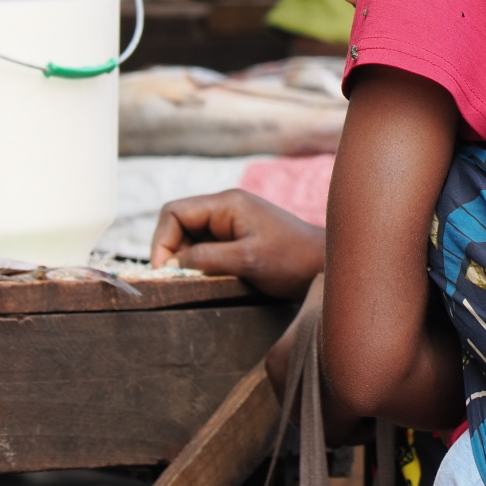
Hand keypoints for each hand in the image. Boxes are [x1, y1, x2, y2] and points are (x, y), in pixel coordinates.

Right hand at [150, 189, 323, 299]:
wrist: (323, 266)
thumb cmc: (292, 260)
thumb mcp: (247, 260)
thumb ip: (207, 258)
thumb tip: (173, 263)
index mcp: (227, 203)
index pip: (175, 212)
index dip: (162, 241)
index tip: (165, 271)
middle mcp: (226, 208)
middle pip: (179, 225)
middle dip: (172, 252)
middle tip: (177, 280)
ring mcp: (231, 224)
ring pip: (190, 239)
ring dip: (186, 260)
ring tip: (195, 282)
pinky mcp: (237, 239)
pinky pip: (205, 248)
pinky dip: (200, 264)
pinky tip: (209, 280)